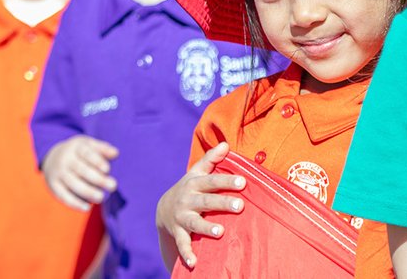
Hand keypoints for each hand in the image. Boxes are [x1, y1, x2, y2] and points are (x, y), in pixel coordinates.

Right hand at [41, 135, 119, 210]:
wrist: (52, 158)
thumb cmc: (79, 153)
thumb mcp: (89, 145)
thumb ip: (103, 149)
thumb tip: (116, 153)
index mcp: (76, 147)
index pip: (86, 153)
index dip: (97, 161)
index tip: (107, 169)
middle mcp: (65, 159)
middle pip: (81, 170)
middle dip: (97, 179)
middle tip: (113, 186)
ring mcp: (58, 173)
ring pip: (73, 183)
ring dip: (88, 192)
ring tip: (101, 198)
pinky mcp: (54, 186)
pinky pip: (63, 196)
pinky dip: (74, 203)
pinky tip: (87, 208)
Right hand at [156, 142, 245, 268]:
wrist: (163, 209)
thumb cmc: (189, 189)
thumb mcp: (196, 173)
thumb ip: (211, 159)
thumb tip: (226, 144)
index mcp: (194, 184)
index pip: (212, 181)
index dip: (226, 181)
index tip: (243, 182)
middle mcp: (187, 200)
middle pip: (206, 201)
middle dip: (222, 204)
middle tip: (240, 206)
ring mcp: (182, 217)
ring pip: (194, 223)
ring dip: (206, 228)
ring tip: (220, 233)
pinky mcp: (178, 233)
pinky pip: (182, 244)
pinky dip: (187, 254)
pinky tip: (194, 262)